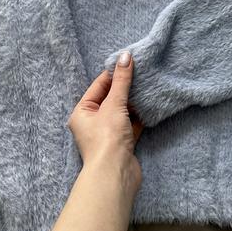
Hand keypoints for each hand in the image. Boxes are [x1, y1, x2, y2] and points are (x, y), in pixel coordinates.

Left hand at [66, 51, 144, 199]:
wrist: (116, 174)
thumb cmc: (107, 138)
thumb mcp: (114, 104)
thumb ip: (121, 80)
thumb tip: (125, 56)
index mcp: (82, 112)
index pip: (98, 86)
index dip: (114, 74)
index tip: (130, 62)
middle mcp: (92, 123)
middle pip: (110, 98)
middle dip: (125, 88)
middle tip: (142, 73)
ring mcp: (107, 134)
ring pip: (121, 112)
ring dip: (133, 101)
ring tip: (147, 86)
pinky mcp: (122, 143)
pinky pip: (131, 124)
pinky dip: (139, 116)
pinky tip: (149, 106)